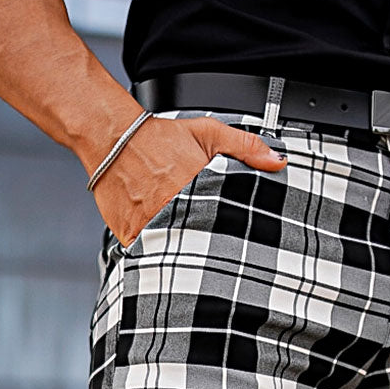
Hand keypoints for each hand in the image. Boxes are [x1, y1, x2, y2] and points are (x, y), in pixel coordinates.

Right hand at [90, 114, 286, 246]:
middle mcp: (174, 212)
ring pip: (175, 254)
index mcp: (198, 192)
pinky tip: (165, 251)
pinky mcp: (131, 236)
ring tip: (191, 252)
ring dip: (184, 255)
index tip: (236, 242)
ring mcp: (150, 227)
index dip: (232, 238)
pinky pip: (148, 255)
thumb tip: (277, 162)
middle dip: (210, 250)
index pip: (224, 227)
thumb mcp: (209, 133)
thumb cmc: (158, 137)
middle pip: (201, 246)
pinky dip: (157, 255)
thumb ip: (246, 147)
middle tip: (215, 250)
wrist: (112, 137)